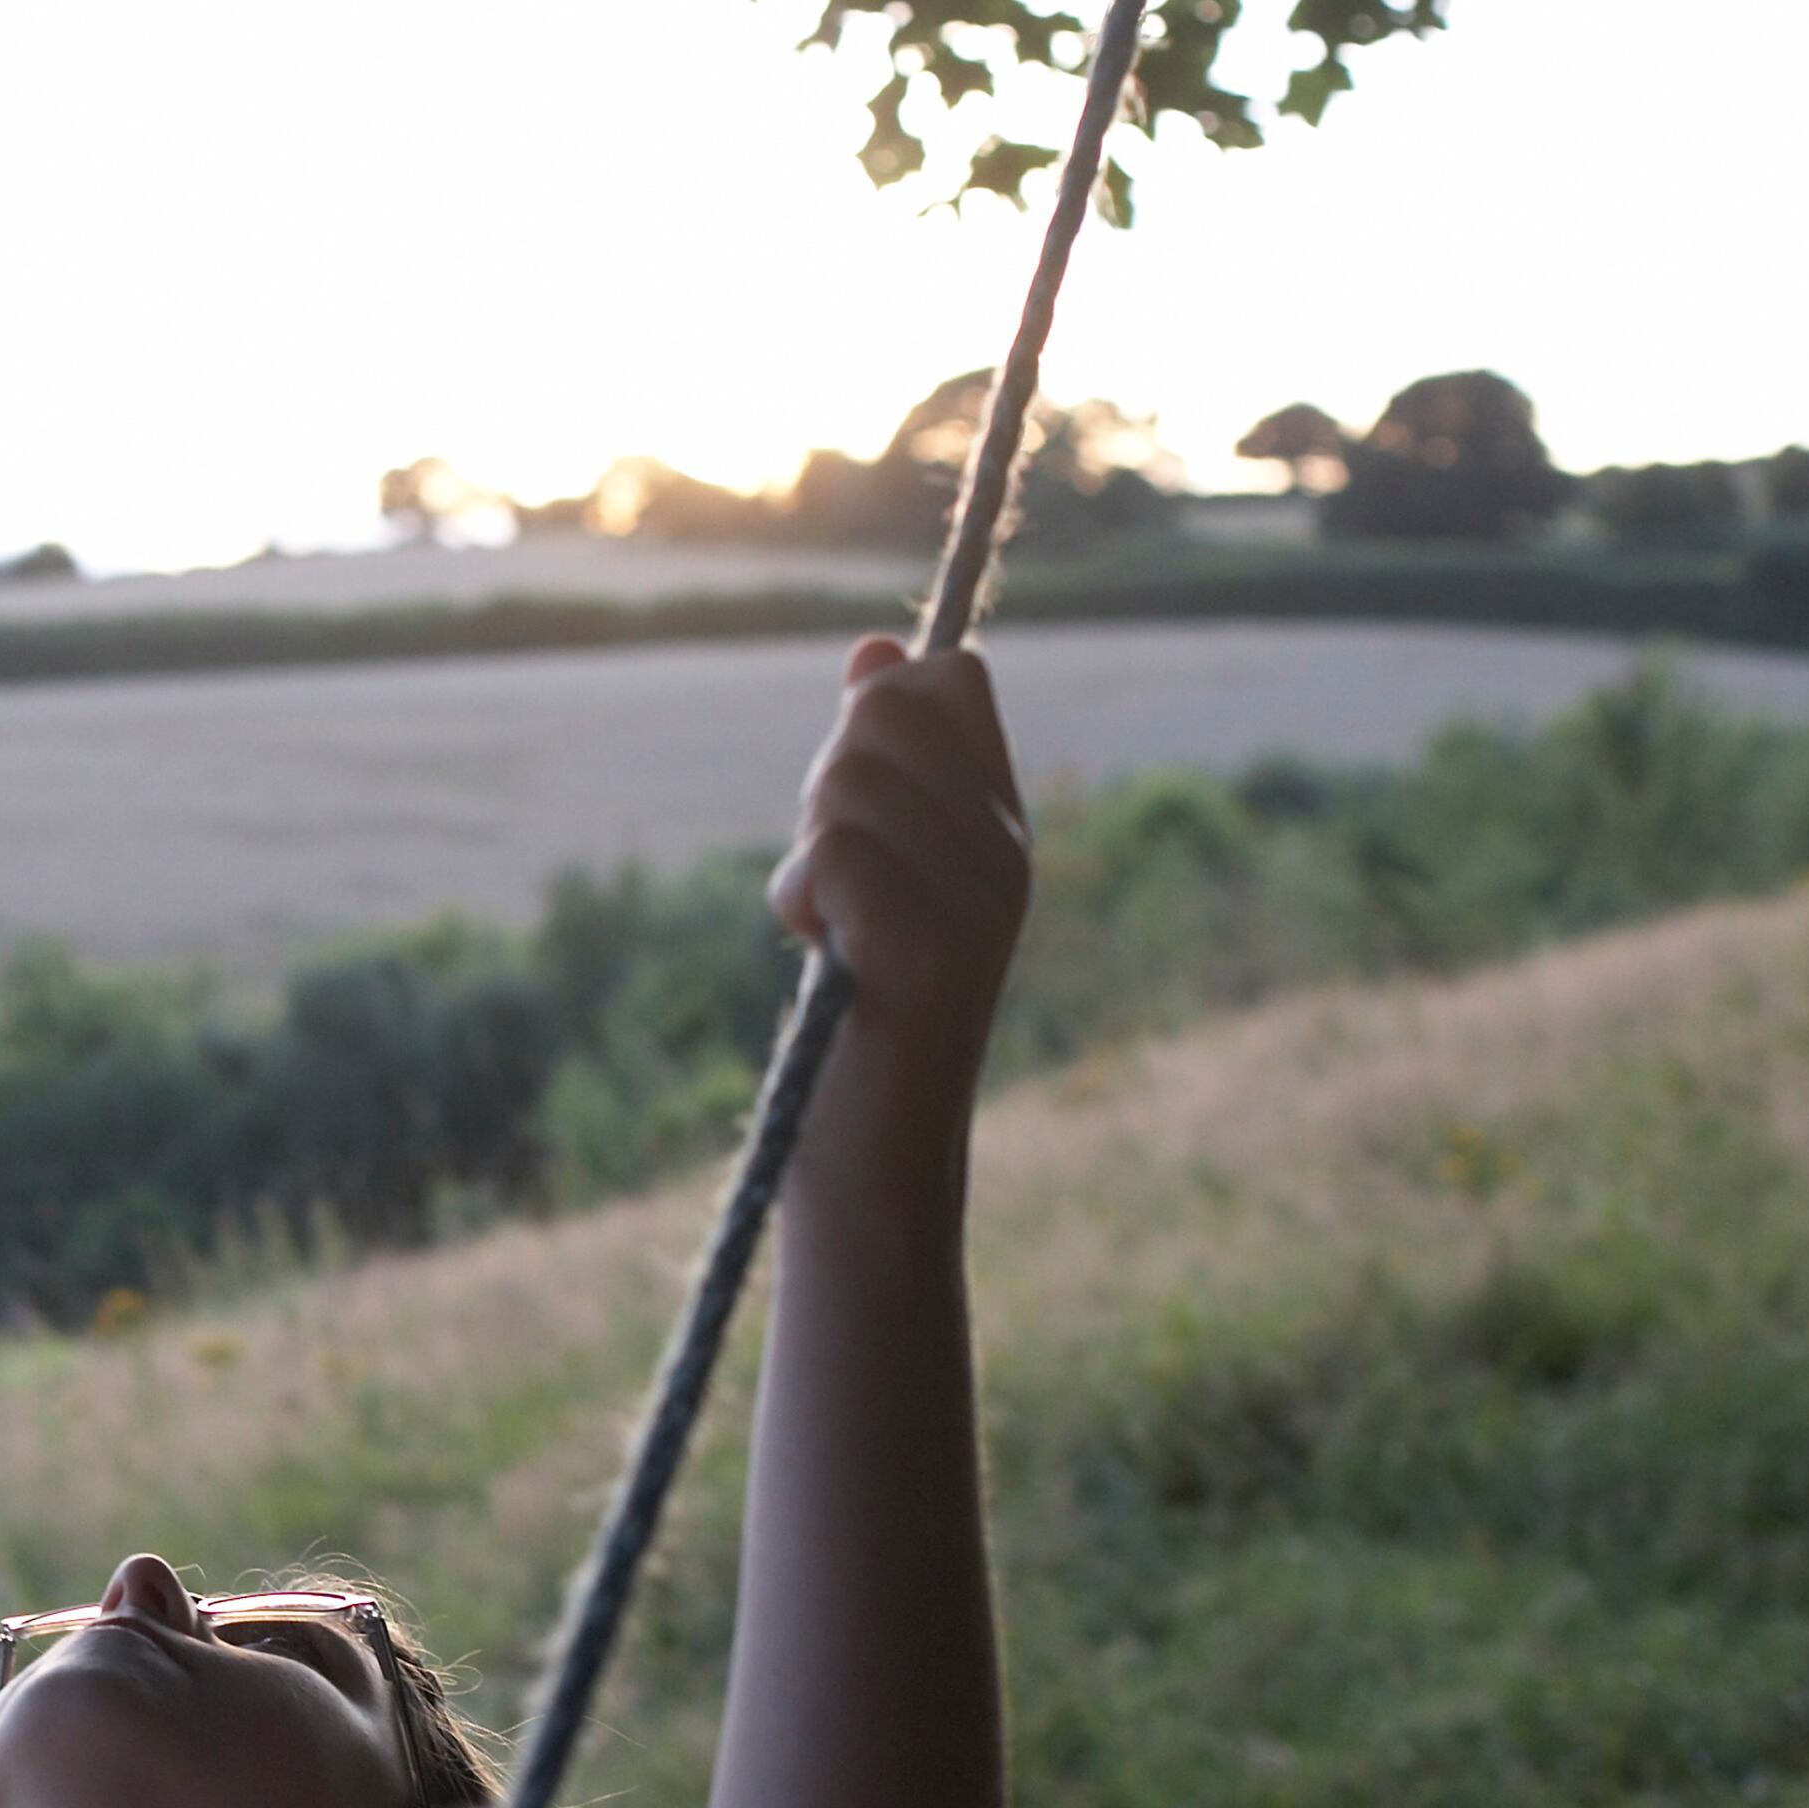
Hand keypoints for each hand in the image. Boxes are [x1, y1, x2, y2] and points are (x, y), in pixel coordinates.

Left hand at [771, 634, 1032, 1100]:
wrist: (872, 1157)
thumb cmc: (859, 1018)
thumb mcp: (867, 873)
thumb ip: (878, 768)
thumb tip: (875, 650)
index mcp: (1001, 825)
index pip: (949, 682)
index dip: (874, 721)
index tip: (855, 817)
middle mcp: (1007, 852)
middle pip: (887, 713)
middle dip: (826, 788)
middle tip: (837, 888)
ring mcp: (980, 900)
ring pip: (850, 783)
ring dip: (808, 856)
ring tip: (832, 932)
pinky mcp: (930, 951)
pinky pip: (834, 855)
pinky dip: (800, 900)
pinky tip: (823, 957)